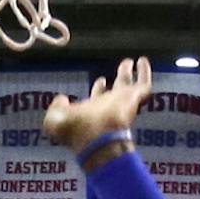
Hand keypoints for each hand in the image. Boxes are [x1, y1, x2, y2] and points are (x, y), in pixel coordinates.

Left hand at [42, 56, 156, 159]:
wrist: (96, 138)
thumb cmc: (75, 132)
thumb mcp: (55, 119)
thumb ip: (57, 108)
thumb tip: (61, 99)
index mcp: (93, 112)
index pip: (98, 98)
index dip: (99, 89)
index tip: (101, 81)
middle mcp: (109, 106)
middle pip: (117, 89)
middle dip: (120, 78)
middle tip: (125, 66)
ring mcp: (123, 103)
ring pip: (132, 84)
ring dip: (133, 73)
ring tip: (135, 60)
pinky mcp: (133, 99)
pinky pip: (143, 83)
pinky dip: (144, 72)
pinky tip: (143, 60)